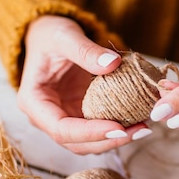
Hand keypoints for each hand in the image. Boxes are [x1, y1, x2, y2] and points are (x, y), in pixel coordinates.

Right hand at [17, 15, 151, 154]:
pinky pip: (99, 129)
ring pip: (90, 143)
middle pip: (77, 143)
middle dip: (108, 141)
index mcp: (34, 102)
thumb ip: (85, 50)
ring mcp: (64, 119)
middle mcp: (47, 118)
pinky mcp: (80, 115)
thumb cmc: (50, 34)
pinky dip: (118, 129)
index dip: (90, 133)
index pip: (61, 130)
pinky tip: (139, 120)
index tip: (118, 127)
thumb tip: (113, 64)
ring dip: (116, 140)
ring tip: (143, 128)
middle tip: (140, 130)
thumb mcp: (65, 36)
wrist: (49, 36)